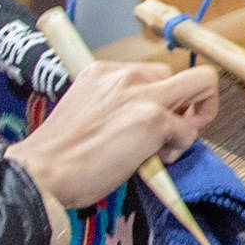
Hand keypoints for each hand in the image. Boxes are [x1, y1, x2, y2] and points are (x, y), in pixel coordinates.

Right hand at [4, 56, 220, 210]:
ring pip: (202, 83)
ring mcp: (142, 95)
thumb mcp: (84, 111)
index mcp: (103, 71)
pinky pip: (189, 131)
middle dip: (187, 104)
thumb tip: (141, 121)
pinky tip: (152, 160)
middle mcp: (125, 75)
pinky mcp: (154, 119)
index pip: (152, 73)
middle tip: (171, 131)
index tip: (151, 118)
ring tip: (167, 144)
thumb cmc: (58, 154)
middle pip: (184, 74)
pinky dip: (179, 148)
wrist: (42, 172)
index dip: (160, 98)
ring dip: (193, 118)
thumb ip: (115, 105)